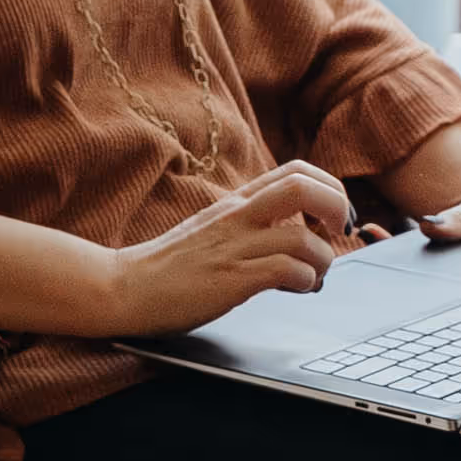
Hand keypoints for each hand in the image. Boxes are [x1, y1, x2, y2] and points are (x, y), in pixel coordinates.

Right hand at [108, 164, 362, 332]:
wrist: (123, 288)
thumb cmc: (173, 264)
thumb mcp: (217, 228)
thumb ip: (255, 223)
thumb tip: (304, 236)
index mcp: (237, 202)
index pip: (297, 171)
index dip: (329, 188)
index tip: (334, 217)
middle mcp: (238, 216)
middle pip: (304, 188)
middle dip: (336, 208)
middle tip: (337, 234)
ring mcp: (233, 247)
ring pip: (302, 238)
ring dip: (323, 259)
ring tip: (314, 276)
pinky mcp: (229, 280)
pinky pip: (284, 270)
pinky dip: (304, 280)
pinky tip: (296, 288)